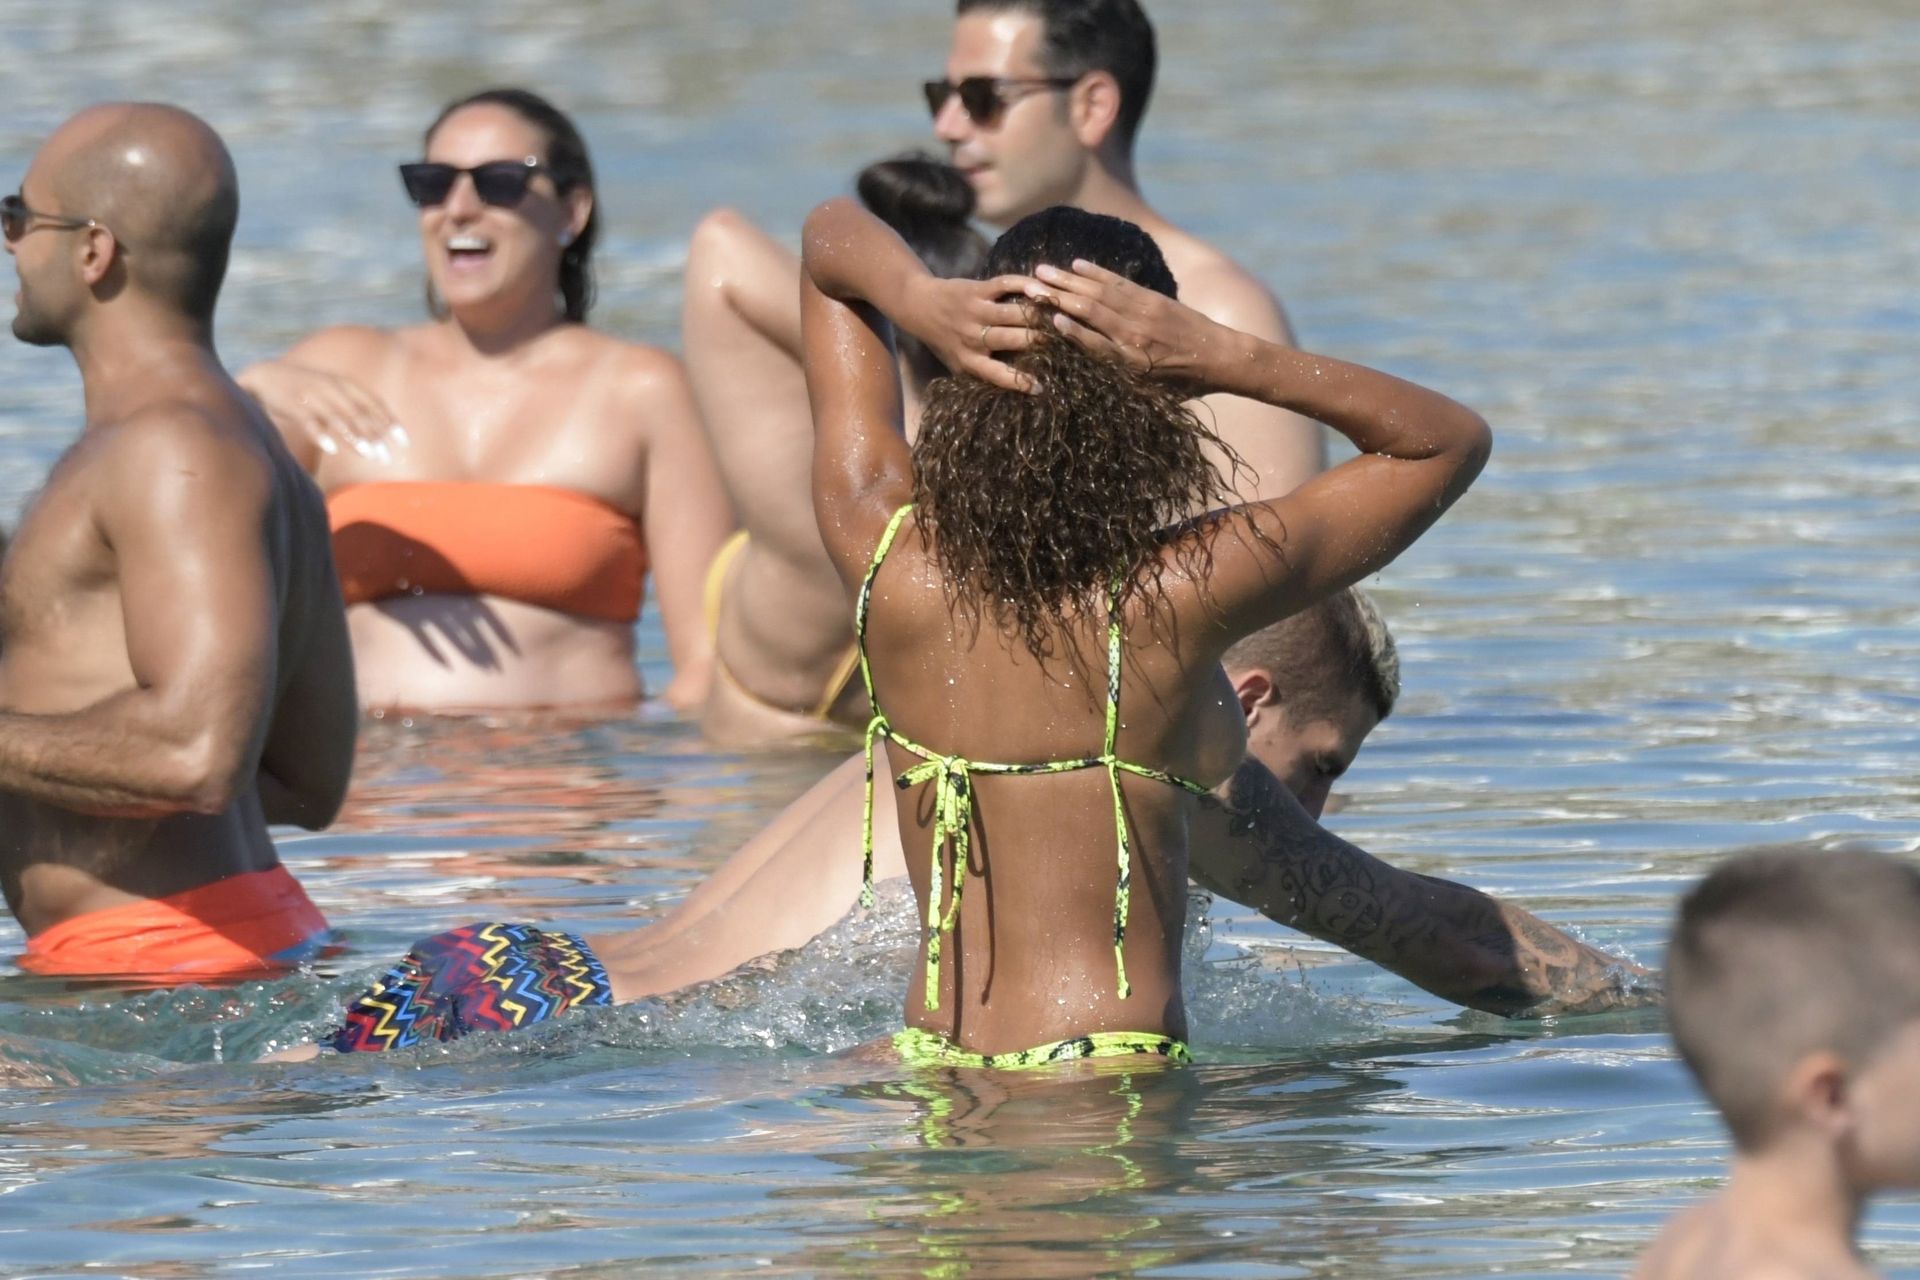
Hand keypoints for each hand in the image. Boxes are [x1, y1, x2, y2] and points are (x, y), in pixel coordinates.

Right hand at [238, 361, 405, 461]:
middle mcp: (332, 388)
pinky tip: (331, 450)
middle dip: (375, 436)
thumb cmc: (307, 389)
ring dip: (355, 438)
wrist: (266, 376)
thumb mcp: (334, 390)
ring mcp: (313, 396)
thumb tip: (383, 432)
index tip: (404, 443)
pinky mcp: (294, 406)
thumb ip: (356, 407)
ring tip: (369, 455)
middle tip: (387, 459)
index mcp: (345, 384)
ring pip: (338, 419)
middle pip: (359, 414)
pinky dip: (321, 435)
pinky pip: (310, 422)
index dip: (390, 422)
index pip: (374, 403)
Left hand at [903, 274, 1044, 393]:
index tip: (1041, 387)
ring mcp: (975, 311)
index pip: (997, 375)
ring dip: (1038, 313)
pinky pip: (1005, 285)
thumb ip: (981, 374)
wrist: (918, 307)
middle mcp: (973, 337)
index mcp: (969, 361)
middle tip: (1061, 340)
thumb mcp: (957, 363)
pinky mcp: (977, 290)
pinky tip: (1041, 288)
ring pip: (1014, 313)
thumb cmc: (944, 340)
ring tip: (1058, 314)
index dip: (1019, 382)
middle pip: (1013, 339)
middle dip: (1038, 340)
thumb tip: (1013, 390)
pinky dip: (1024, 284)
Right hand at [1024, 260, 1234, 391]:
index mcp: (1133, 363)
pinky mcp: (1154, 298)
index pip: (1093, 343)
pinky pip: (1120, 283)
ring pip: (1101, 292)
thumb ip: (1120, 380)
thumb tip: (1084, 378)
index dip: (1070, 330)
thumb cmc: (1185, 384)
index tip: (1046, 318)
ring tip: (1042, 270)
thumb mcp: (1152, 393)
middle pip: (1091, 311)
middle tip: (1029, 285)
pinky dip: (1097, 273)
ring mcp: (1145, 312)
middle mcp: (1136, 334)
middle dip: (1058, 295)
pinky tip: (1078, 265)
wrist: (1224, 357)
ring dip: (1069, 279)